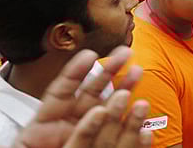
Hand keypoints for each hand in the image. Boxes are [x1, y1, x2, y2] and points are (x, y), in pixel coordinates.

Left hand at [10, 47, 149, 147]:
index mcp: (45, 125)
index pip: (60, 93)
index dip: (75, 73)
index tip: (90, 54)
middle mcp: (68, 127)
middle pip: (90, 96)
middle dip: (108, 73)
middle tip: (125, 54)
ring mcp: (88, 139)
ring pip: (110, 115)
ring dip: (125, 96)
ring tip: (139, 77)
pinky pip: (121, 146)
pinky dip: (135, 137)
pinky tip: (147, 127)